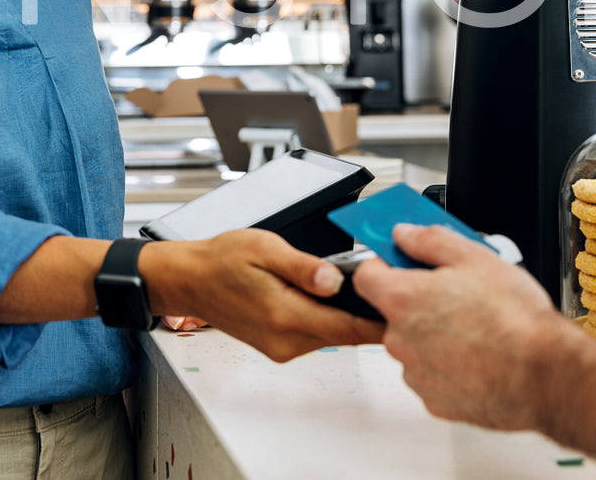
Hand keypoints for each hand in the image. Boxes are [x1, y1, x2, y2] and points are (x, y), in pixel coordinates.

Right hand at [142, 229, 383, 361]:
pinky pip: (315, 334)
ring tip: (360, 285)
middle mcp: (284, 339)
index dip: (380, 321)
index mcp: (284, 315)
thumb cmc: (221, 260)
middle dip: (367, 313)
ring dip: (347, 314)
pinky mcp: (279, 345)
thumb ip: (304, 267)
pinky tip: (328, 295)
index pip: (347, 328)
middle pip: (344, 333)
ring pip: (331, 334)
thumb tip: (336, 280)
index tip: (405, 309)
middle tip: (390, 286)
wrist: (190, 279)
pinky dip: (328, 317)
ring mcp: (281, 346)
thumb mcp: (265, 249)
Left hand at [353, 223, 572, 429]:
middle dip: (419, 301)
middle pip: (394, 312)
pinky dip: (448, 367)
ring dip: (434, 336)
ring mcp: (417, 374)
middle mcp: (400, 340)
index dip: (385, 264)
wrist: (546, 376)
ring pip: (414, 346)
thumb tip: (406, 234)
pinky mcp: (436, 401)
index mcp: (403, 300)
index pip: (366, 275)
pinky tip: (479, 357)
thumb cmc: (515, 320)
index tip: (403, 261)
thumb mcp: (475, 257)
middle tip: (457, 294)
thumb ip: (430, 240)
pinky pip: (432, 375)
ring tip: (476, 329)